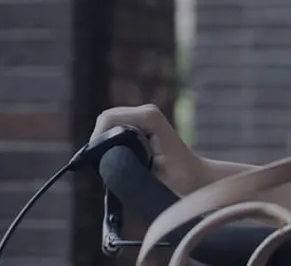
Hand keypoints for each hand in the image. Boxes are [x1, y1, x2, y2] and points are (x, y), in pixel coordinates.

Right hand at [92, 104, 206, 194]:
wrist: (198, 178)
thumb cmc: (181, 178)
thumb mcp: (153, 173)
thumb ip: (128, 165)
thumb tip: (105, 163)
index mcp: (150, 118)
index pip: (109, 118)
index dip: (97, 137)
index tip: (92, 159)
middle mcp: (147, 112)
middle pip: (107, 118)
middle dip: (98, 138)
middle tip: (94, 163)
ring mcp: (145, 117)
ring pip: (110, 122)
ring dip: (103, 139)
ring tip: (100, 162)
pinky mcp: (143, 125)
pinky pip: (117, 127)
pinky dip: (109, 139)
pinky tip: (109, 156)